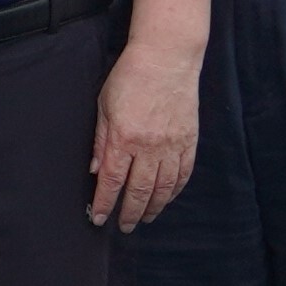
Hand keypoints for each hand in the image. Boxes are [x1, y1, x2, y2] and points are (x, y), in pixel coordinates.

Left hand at [90, 37, 201, 231]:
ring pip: (163, 187)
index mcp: (124, 138)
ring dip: (153, 207)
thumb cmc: (130, 77)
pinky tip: (166, 198)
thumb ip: (101, 142)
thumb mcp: (104, 106)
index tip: (99, 218)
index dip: (105, 203)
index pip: (113, 181)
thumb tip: (96, 171)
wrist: (166, 58)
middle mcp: (149, 146)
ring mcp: (172, 144)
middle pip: (139, 191)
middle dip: (129, 213)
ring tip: (144, 217)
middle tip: (123, 226)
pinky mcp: (189, 140)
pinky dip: (175, 190)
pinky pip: (183, 173)